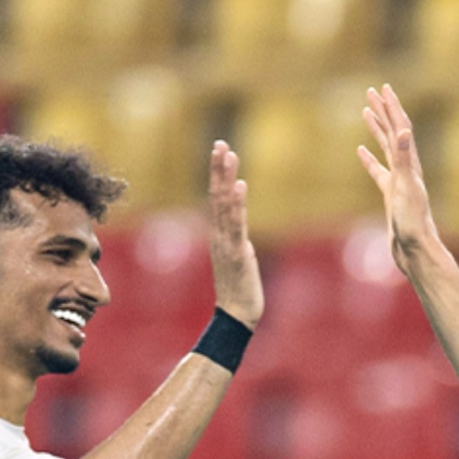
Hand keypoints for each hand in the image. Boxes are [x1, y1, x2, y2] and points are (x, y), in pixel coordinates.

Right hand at [206, 141, 263, 328]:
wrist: (237, 315)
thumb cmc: (239, 288)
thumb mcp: (240, 258)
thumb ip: (238, 241)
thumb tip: (242, 233)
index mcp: (220, 234)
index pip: (217, 198)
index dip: (218, 174)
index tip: (221, 150)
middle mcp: (219, 234)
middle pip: (217, 195)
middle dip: (219, 168)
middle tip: (220, 142)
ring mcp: (226, 242)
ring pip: (224, 204)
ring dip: (226, 178)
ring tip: (229, 154)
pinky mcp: (238, 252)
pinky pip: (236, 224)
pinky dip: (237, 203)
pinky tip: (239, 185)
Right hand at [357, 84, 439, 268]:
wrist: (415, 250)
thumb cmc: (412, 222)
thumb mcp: (405, 187)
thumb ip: (402, 158)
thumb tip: (403, 129)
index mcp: (410, 165)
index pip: (401, 128)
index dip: (392, 107)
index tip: (384, 88)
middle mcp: (406, 169)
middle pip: (394, 132)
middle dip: (384, 111)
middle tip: (372, 91)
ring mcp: (398, 182)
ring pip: (386, 149)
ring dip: (377, 129)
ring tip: (367, 111)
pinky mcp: (390, 195)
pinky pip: (378, 171)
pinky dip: (369, 159)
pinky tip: (361, 152)